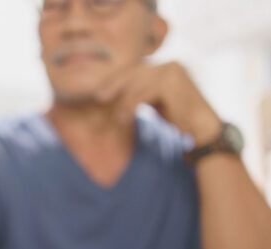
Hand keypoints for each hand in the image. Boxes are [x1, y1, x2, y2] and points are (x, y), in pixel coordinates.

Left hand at [97, 62, 222, 145]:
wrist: (202, 130)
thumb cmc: (179, 118)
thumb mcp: (157, 101)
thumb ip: (142, 92)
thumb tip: (117, 93)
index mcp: (168, 66)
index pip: (137, 70)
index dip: (118, 80)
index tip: (103, 92)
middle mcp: (171, 65)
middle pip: (135, 72)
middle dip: (116, 85)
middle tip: (100, 98)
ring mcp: (173, 71)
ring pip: (137, 84)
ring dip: (124, 101)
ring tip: (118, 118)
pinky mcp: (172, 82)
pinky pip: (143, 93)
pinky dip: (131, 106)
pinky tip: (125, 118)